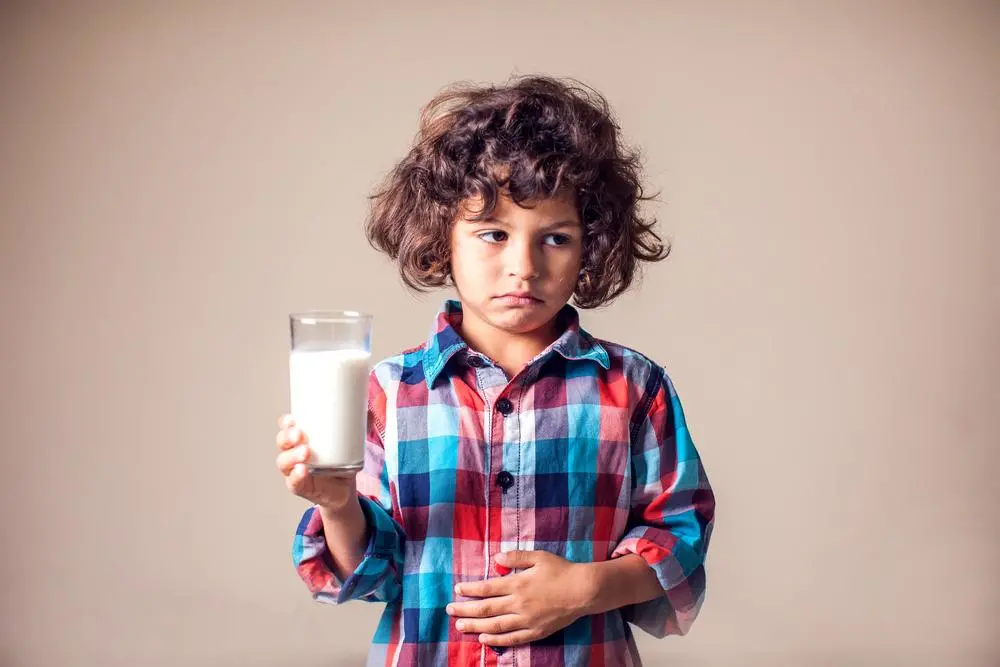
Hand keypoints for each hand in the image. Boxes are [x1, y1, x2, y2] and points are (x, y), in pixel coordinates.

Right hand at [275, 414, 356, 510]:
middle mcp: (294, 453)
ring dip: (292, 455)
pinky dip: (296, 476)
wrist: (344, 490)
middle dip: (287, 436)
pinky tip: (302, 470)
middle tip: (300, 433)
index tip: (293, 418)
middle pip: (283, 442)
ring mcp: (295, 470)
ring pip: (284, 461)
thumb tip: (369, 411)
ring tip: (305, 452)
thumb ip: (359, 428)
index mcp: (302, 438)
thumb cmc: (341, 462)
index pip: (287, 427)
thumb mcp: (350, 444)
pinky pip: (293, 482)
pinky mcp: (300, 487)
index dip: (286, 421)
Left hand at [445, 550, 594, 647]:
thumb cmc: (561, 570)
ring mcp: (526, 620)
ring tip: (460, 626)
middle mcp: (519, 604)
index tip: (457, 590)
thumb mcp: (538, 557)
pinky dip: (496, 640)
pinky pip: (512, 639)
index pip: (487, 588)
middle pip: (486, 608)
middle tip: (449, 610)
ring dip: (475, 626)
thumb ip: (515, 556)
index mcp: (518, 584)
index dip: (470, 590)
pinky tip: (484, 639)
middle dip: (465, 609)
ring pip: (495, 626)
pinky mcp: (535, 632)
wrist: (583, 591)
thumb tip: (495, 557)